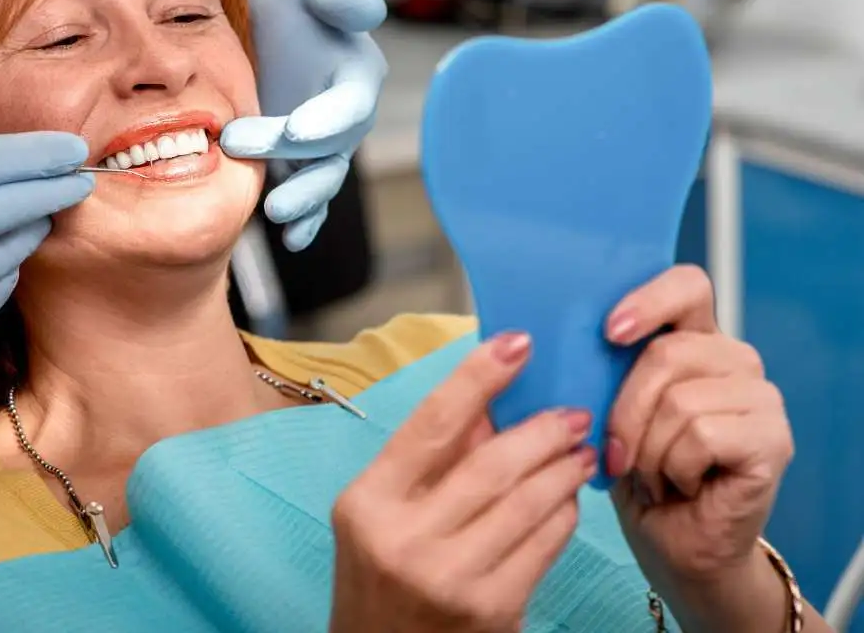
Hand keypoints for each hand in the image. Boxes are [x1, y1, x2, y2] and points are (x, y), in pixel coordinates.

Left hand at [221, 0, 387, 251]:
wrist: (239, 35)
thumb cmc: (278, 3)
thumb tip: (371, 12)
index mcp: (356, 74)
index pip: (351, 103)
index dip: (329, 119)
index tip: (297, 129)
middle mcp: (345, 118)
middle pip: (331, 147)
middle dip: (291, 153)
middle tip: (237, 143)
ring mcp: (321, 149)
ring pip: (323, 181)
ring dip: (304, 200)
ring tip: (275, 213)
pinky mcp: (296, 169)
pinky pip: (309, 201)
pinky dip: (305, 223)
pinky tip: (291, 240)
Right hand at [329, 333, 596, 632]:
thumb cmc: (380, 578)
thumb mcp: (382, 513)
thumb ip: (430, 460)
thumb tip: (492, 401)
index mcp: (368, 502)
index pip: (431, 424)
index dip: (478, 377)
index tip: (517, 343)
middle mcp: (405, 539)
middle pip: (491, 464)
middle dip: (541, 430)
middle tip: (572, 412)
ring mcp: (450, 578)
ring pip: (528, 503)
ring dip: (563, 469)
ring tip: (580, 450)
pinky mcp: (492, 611)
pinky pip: (544, 545)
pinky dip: (564, 513)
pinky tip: (568, 498)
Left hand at [604, 266, 794, 606]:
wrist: (671, 544)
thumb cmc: (635, 474)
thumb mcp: (607, 410)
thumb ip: (603, 368)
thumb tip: (560, 339)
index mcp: (694, 338)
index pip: (687, 285)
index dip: (648, 300)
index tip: (610, 332)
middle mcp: (734, 359)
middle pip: (666, 353)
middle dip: (624, 411)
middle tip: (618, 453)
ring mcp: (760, 397)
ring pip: (679, 401)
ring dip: (649, 450)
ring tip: (655, 473)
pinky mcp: (772, 439)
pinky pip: (701, 435)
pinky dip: (675, 468)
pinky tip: (682, 485)